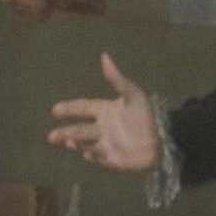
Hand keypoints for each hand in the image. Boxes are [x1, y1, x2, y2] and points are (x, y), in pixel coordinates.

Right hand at [47, 54, 160, 172]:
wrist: (163, 138)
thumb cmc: (147, 116)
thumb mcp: (133, 94)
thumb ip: (117, 79)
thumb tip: (104, 56)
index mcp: (105, 111)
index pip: (83, 108)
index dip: (70, 109)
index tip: (55, 110)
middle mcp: (102, 129)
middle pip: (80, 130)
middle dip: (66, 132)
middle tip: (51, 136)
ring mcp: (106, 145)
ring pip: (87, 144)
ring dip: (77, 143)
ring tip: (68, 142)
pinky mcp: (113, 160)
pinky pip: (101, 158)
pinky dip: (94, 156)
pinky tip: (87, 153)